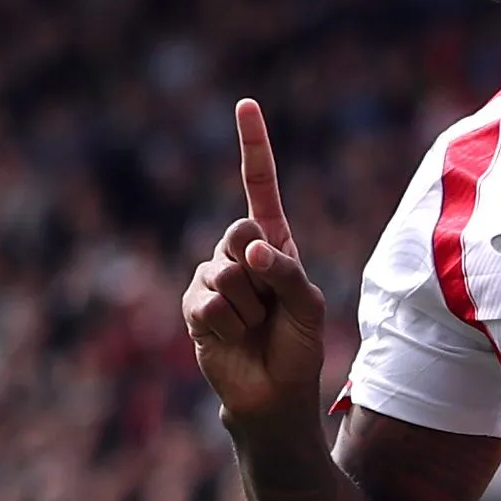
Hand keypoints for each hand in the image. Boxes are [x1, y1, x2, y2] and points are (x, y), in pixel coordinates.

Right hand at [183, 98, 331, 438]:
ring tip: (254, 328)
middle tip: (269, 306)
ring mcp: (212, 278)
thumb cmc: (297, 346)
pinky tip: (233, 338)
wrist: (273, 395)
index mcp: (272, 242)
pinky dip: (228, 325)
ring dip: (248, 309)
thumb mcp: (306, 305)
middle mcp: (238, 254)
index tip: (246, 105)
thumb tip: (246, 251)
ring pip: (225, 274)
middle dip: (259, 270)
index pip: (259, 186)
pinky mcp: (194, 306)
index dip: (253, 147)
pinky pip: (209, 303)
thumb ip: (284, 272)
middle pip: (238, 232)